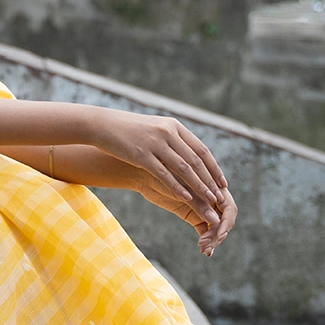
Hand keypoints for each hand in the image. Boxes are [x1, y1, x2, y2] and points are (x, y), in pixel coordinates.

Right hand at [93, 111, 227, 214]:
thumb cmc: (129, 129)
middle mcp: (167, 132)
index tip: (222, 182)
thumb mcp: (155, 129)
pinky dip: (177, 187)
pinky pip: (164, 174)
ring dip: (198, 186)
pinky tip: (185, 198)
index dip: (213, 167)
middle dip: (209, 181)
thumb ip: (172, 139)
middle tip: (219, 197)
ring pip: (184, 168)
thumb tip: (190, 153)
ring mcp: (155, 143)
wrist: (102, 124)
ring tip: (208, 200)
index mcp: (174, 126)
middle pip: (195, 160)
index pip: (201, 149)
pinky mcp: (141, 154)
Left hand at [134, 171, 238, 255]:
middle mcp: (211, 198)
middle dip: (218, 234)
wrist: (146, 175)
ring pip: (215, 228)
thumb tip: (215, 221)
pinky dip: (206, 239)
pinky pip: (205, 230)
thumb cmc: (165, 175)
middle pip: (224, 220)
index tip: (219, 234)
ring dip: (212, 240)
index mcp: (213, 186)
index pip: (229, 208)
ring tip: (203, 249)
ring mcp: (202, 208)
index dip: (227, 222)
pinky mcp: (192, 216)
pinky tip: (203, 250)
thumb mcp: (183, 188)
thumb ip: (199, 203)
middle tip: (206, 245)